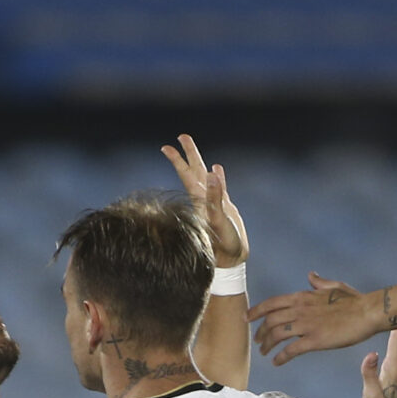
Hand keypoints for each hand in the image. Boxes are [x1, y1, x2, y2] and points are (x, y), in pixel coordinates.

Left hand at [162, 133, 248, 266]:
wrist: (230, 261)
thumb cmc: (221, 244)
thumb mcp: (218, 219)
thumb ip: (215, 197)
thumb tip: (213, 172)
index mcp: (199, 199)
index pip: (187, 174)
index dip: (178, 159)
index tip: (166, 147)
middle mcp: (204, 199)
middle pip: (194, 171)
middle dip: (188, 154)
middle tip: (182, 136)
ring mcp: (214, 204)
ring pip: (206, 178)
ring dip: (202, 163)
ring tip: (196, 150)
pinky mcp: (224, 209)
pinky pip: (220, 188)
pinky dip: (219, 178)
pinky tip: (218, 169)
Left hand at [250, 280, 387, 364]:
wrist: (367, 313)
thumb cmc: (354, 300)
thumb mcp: (334, 286)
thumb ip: (319, 282)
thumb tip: (311, 275)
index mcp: (303, 296)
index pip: (271, 303)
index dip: (256, 311)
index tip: (247, 317)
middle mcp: (300, 309)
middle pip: (270, 321)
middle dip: (260, 332)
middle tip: (257, 340)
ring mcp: (306, 325)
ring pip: (276, 335)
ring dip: (267, 345)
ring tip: (264, 353)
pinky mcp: (314, 340)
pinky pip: (290, 350)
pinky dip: (280, 357)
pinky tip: (276, 362)